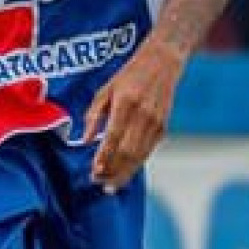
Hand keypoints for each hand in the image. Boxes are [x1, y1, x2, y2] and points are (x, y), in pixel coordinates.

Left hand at [82, 36, 185, 192]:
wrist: (163, 62)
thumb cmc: (129, 75)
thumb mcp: (106, 89)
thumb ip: (94, 115)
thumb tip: (84, 141)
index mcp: (126, 102)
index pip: (114, 136)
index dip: (104, 156)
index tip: (94, 171)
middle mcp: (143, 114)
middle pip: (128, 151)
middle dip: (113, 171)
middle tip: (99, 183)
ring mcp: (156, 122)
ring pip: (140, 156)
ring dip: (124, 173)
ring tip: (111, 185)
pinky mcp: (163, 127)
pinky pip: (148, 152)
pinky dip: (136, 165)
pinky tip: (125, 172)